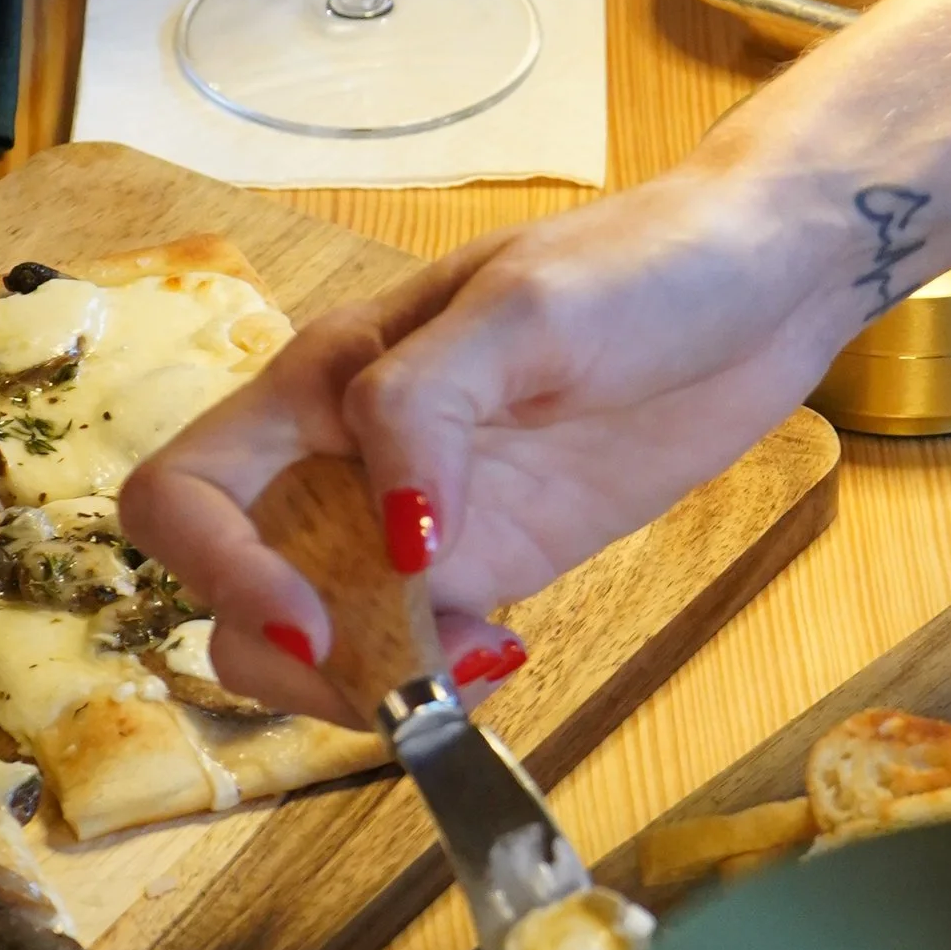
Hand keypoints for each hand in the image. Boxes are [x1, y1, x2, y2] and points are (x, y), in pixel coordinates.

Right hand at [119, 167, 842, 720]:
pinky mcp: (492, 558)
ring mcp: (419, 517)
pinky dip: (439, 682)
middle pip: (238, 591)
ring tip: (468, 673)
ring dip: (367, 687)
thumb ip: (427, 407)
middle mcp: (347, 456)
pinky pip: (420, 647)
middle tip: (392, 682)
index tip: (311, 622)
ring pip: (325, 638)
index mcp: (323, 380)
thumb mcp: (522, 308)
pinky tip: (508, 658)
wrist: (765, 282)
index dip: (215, 570)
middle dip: (288, 660)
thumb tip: (388, 537)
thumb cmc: (639, 263)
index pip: (185, 491)